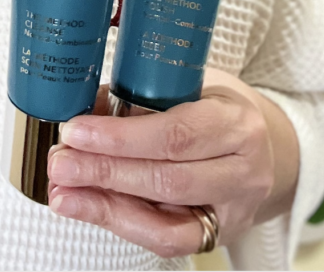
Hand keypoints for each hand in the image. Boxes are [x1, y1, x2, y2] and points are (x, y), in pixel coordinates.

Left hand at [47, 70, 298, 257]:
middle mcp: (243, 170)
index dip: (120, 137)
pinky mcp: (218, 235)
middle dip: (103, 171)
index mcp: (236, 121)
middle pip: (166, 178)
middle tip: (59, 161)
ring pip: (164, 216)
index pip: (175, 133)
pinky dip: (123, 223)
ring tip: (62, 191)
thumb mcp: (189, 83)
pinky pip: (168, 239)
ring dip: (104, 203)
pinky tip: (90, 207)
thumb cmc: (217, 106)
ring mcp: (234, 209)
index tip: (76, 130)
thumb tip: (82, 105)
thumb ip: (141, 95)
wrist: (264, 145)